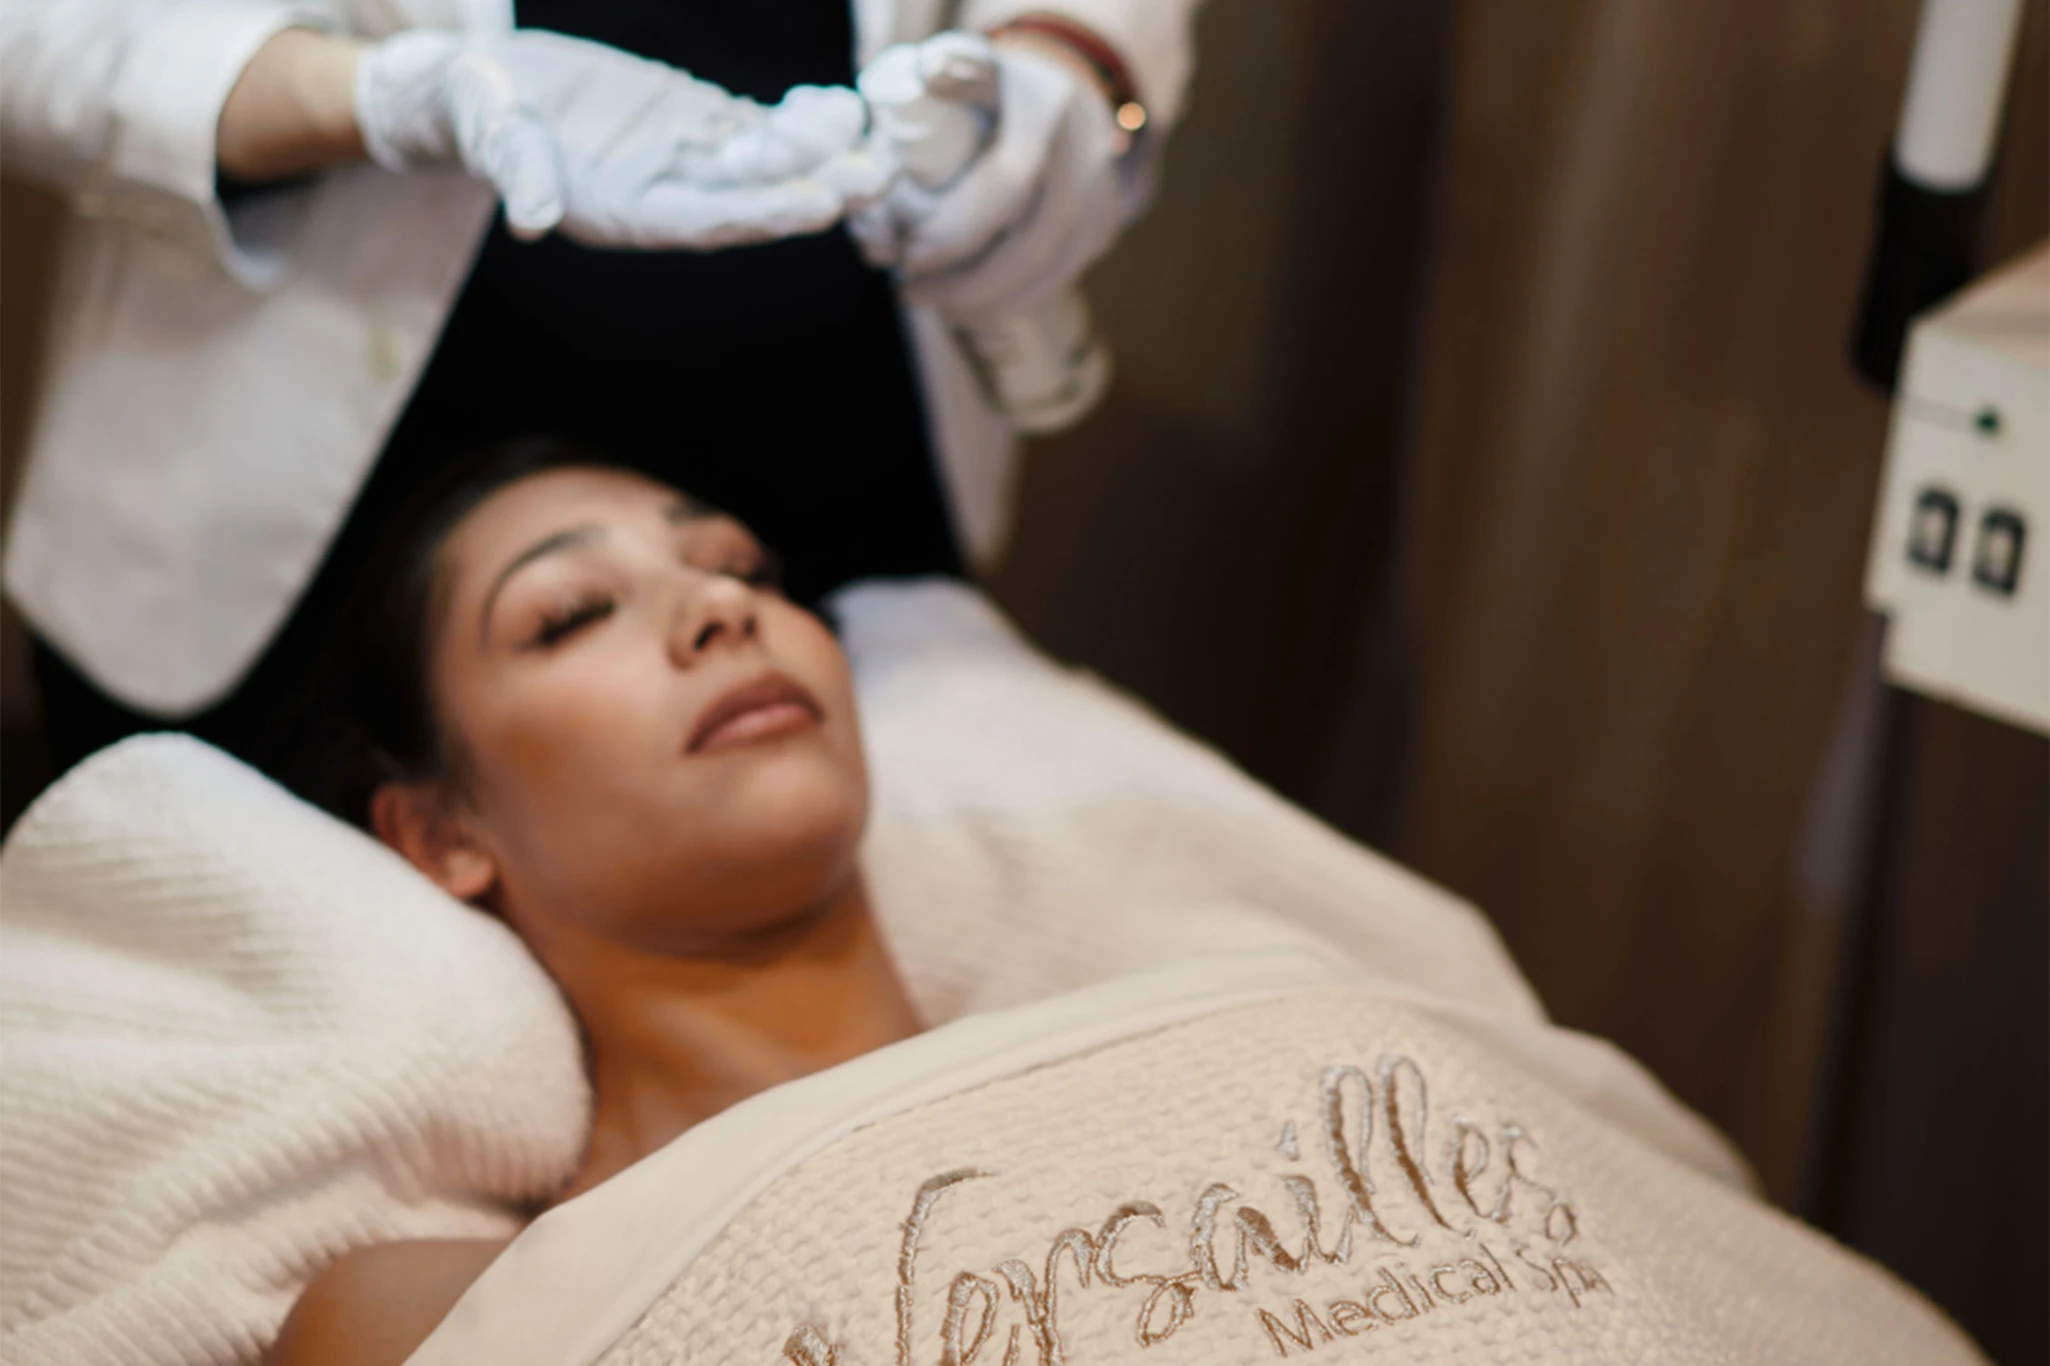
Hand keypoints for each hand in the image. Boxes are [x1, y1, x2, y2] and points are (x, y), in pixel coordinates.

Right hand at [353, 29, 891, 248]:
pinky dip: (798, 120)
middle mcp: (668, 193)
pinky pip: (755, 125)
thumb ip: (521, 173)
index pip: (711, 221)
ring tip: (877, 142)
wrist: (480, 88)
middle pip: (754, 196)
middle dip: (816, 187)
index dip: (766, 212)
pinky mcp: (693, 120)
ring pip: (766, 161)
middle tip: (877, 177)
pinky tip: (841, 109)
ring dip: (822, 154)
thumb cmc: (479, 116)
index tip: (821, 203)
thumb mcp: (493, 136)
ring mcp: (686, 157)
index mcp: (628, 213)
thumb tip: (530, 220)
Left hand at [849, 31, 1122, 323]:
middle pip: (1028, 250)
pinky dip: (1009, 305)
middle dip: (962, 284)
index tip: (906, 253)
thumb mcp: (980, 65)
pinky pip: (1056, 283)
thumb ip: (952, 71)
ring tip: (933, 304)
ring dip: (984, 305)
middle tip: (909, 290)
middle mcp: (1084, 165)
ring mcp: (1101, 203)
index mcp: (1048, 119)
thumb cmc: (1007, 88)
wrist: (1076, 95)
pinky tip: (968, 309)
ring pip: (1046, 277)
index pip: (1004, 190)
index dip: (952, 233)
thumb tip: (929, 77)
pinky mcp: (1102, 233)